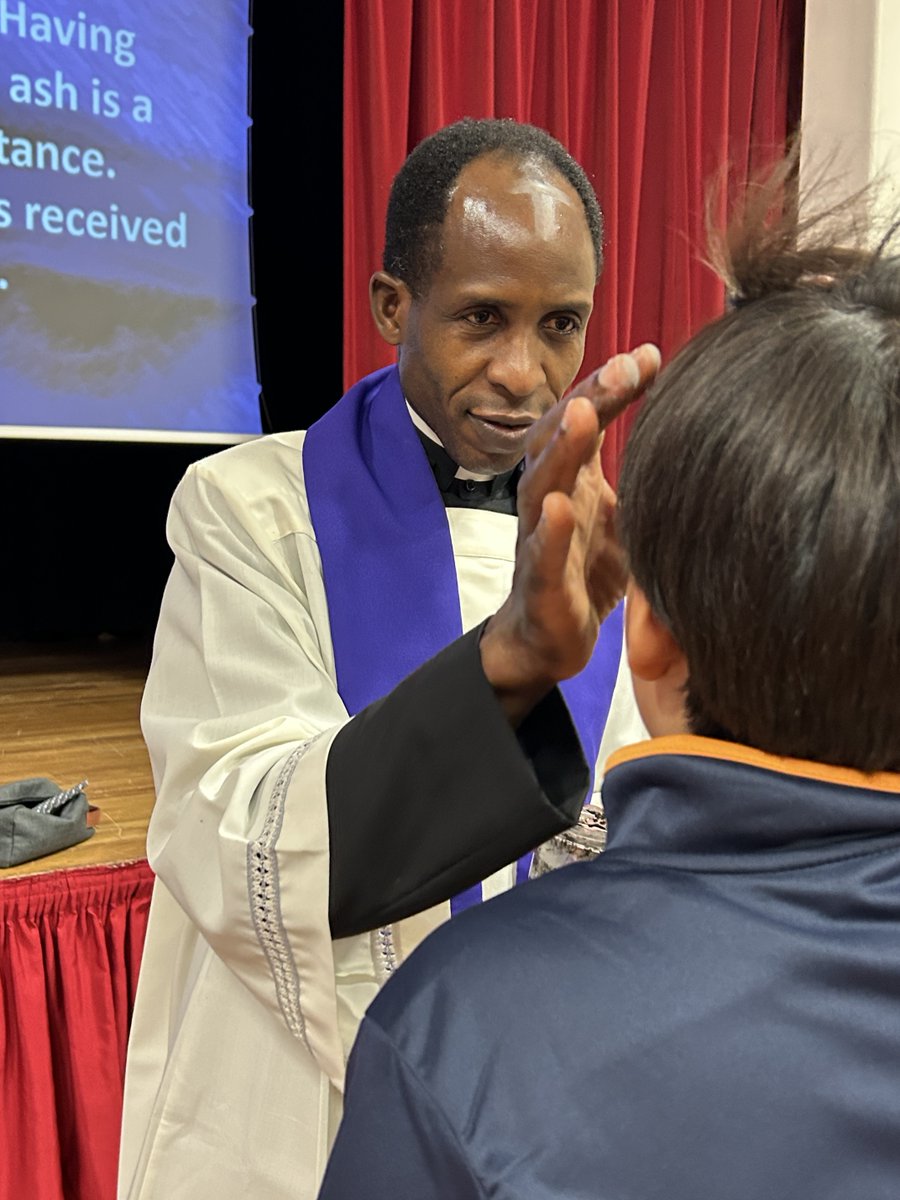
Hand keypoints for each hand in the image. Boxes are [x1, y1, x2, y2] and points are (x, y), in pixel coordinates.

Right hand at [480, 343, 659, 723]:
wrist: (546, 638)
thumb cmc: (585, 569)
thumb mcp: (624, 514)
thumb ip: (641, 473)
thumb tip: (696, 428)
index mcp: (573, 479)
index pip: (586, 420)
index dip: (611, 386)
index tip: (648, 355)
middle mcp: (550, 499)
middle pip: (559, 438)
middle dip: (587, 399)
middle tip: (622, 368)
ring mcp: (538, 540)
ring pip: (541, 485)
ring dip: (560, 449)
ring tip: (579, 414)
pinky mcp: (540, 584)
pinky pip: (539, 554)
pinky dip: (547, 531)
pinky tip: (557, 508)